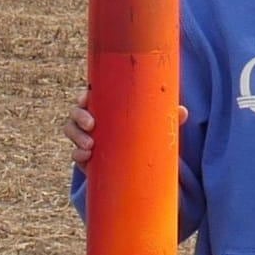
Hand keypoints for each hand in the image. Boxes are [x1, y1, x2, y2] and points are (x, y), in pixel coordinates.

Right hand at [63, 89, 188, 175]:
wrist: (138, 159)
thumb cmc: (144, 130)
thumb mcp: (154, 122)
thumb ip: (166, 116)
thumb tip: (183, 111)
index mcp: (107, 105)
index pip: (90, 95)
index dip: (84, 95)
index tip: (87, 99)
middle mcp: (93, 118)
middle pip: (76, 112)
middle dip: (79, 117)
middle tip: (91, 124)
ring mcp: (86, 137)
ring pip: (71, 131)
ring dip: (77, 137)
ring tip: (90, 146)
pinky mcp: (86, 156)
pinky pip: (75, 153)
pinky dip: (78, 154)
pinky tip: (87, 158)